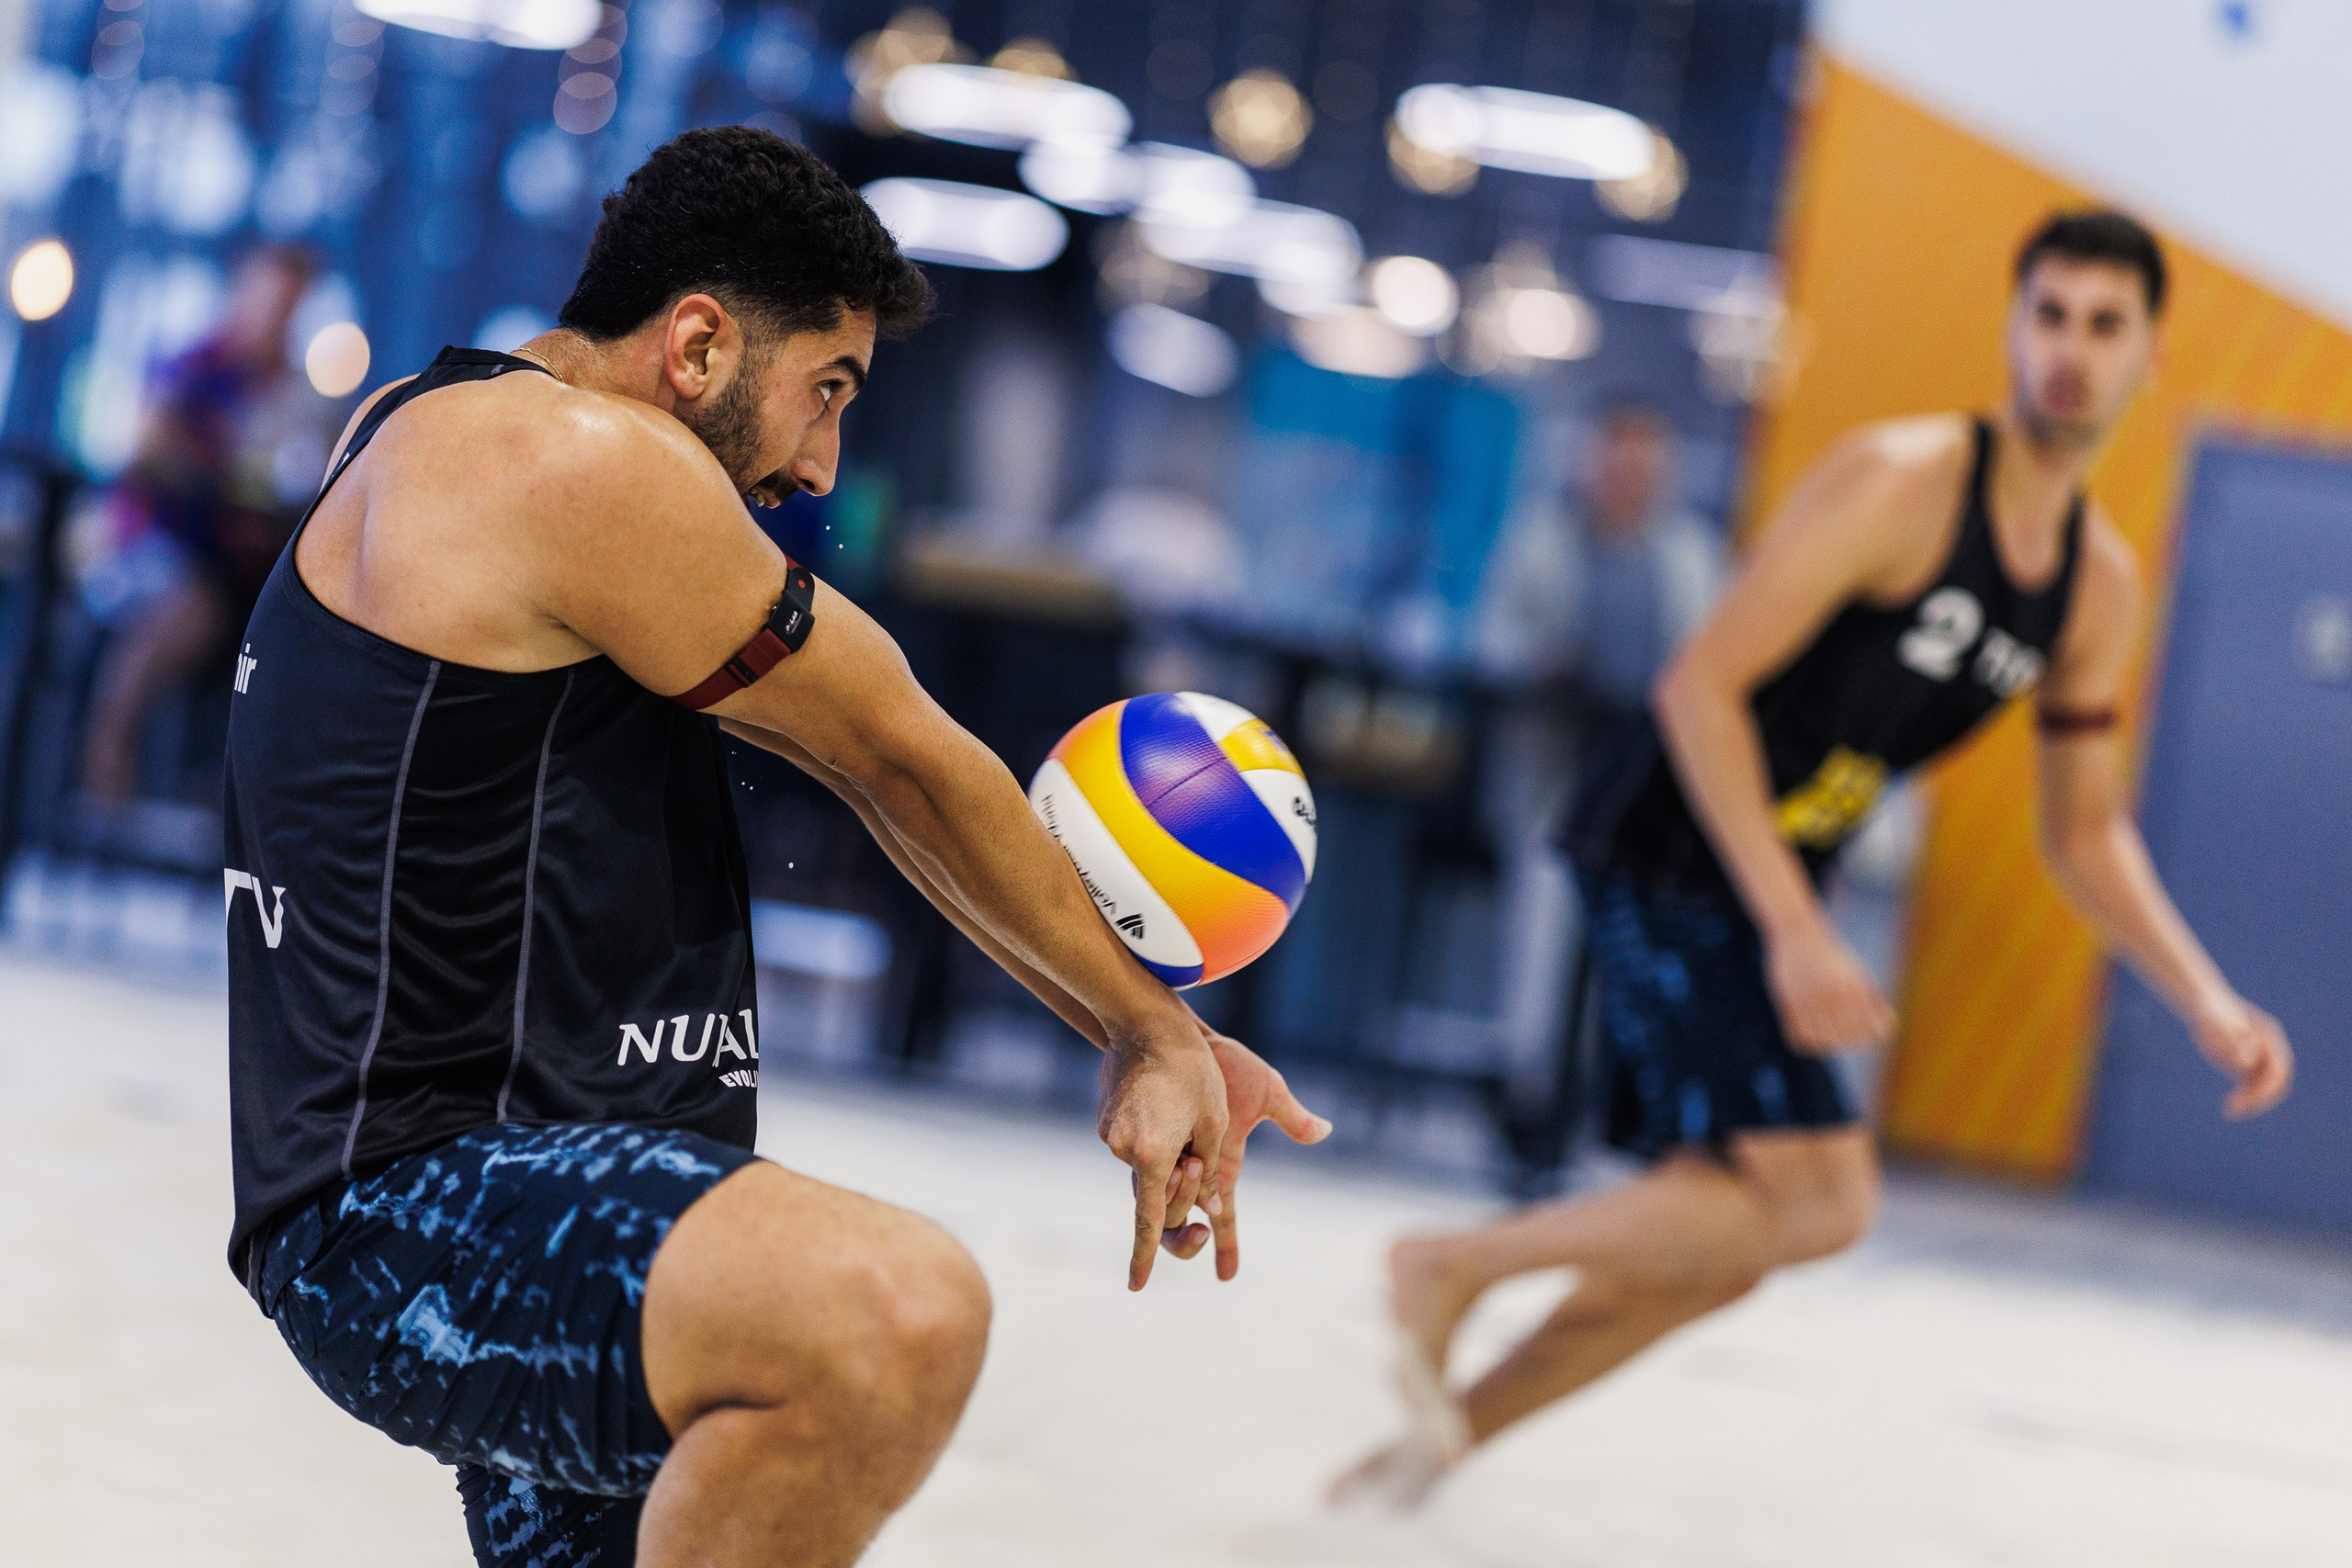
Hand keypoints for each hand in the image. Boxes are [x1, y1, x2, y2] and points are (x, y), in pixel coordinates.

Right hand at [1097, 1011, 1228, 1290]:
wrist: (1146, 1023)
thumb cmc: (1194, 1069)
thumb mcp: (1218, 1119)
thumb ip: (1213, 1170)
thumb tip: (1215, 1206)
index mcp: (1154, 1155)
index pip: (1151, 1220)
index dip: (1145, 1257)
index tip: (1136, 1287)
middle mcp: (1125, 1152)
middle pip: (1156, 1195)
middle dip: (1184, 1190)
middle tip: (1201, 1162)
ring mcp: (1111, 1137)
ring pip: (1149, 1168)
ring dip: (1173, 1159)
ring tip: (1189, 1118)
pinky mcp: (1107, 1124)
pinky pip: (1137, 1148)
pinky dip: (1157, 1142)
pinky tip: (1168, 1105)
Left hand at [1156, 1026, 1330, 1280]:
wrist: (1192, 1039)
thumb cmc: (1231, 1066)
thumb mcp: (1267, 1092)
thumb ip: (1293, 1117)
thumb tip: (1325, 1131)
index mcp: (1222, 1168)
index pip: (1225, 1217)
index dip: (1226, 1248)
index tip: (1227, 1275)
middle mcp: (1193, 1170)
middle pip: (1183, 1224)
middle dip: (1186, 1243)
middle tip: (1199, 1234)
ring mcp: (1168, 1157)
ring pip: (1162, 1210)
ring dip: (1176, 1212)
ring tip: (1191, 1179)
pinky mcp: (1147, 1142)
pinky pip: (1144, 1179)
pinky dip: (1156, 1189)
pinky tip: (1161, 1182)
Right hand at [1764, 922, 1893, 1053]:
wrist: (1797, 932)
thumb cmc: (1832, 955)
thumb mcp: (1858, 972)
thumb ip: (1873, 999)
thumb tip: (1887, 1027)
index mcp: (1853, 987)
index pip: (1869, 1031)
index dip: (1869, 1037)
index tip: (1865, 1033)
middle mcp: (1832, 994)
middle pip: (1845, 1038)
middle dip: (1847, 1040)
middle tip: (1844, 1034)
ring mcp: (1809, 999)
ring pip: (1821, 1041)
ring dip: (1826, 1043)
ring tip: (1827, 1035)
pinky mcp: (1788, 1001)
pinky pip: (1798, 1035)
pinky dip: (1807, 1040)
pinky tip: (1811, 1031)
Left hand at [2188, 991, 2292, 1118]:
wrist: (2204, 1007)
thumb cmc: (2211, 1014)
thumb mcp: (2220, 1026)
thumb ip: (2234, 1043)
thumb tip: (2248, 1062)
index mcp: (2269, 1036)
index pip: (2279, 1068)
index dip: (2268, 1086)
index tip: (2252, 1099)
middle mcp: (2269, 1049)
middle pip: (2275, 1080)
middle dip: (2261, 1097)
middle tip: (2240, 1109)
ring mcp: (2260, 1057)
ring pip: (2264, 1086)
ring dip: (2252, 1101)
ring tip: (2231, 1110)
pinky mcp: (2247, 1065)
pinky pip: (2251, 1086)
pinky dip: (2244, 1097)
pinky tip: (2230, 1105)